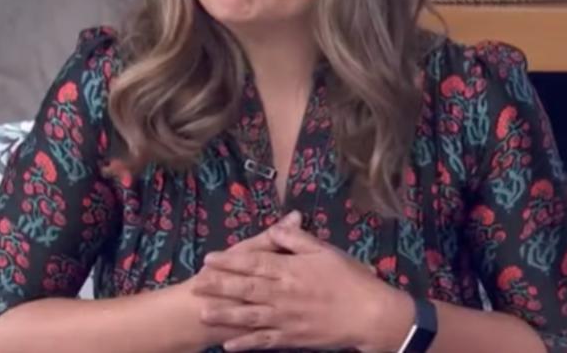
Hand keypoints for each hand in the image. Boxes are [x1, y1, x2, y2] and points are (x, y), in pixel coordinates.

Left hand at [192, 219, 414, 351]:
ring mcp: (286, 318)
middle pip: (245, 288)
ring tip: (203, 313)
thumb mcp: (325, 250)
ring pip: (250, 316)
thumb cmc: (350, 278)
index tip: (210, 258)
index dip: (230, 260)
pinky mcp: (293, 338)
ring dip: (225, 314)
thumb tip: (276, 226)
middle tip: (196, 284)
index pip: (254, 262)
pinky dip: (246, 344)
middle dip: (219, 286)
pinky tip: (229, 345)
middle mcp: (283, 293)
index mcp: (291, 269)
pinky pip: (265, 342)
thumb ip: (297, 238)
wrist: (370, 314)